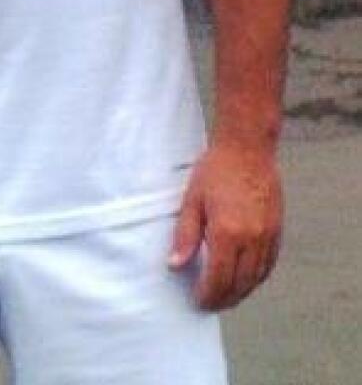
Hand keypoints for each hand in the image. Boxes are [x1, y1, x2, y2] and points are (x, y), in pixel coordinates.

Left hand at [168, 142, 282, 309]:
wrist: (248, 148)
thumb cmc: (216, 170)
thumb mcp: (192, 200)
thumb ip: (185, 236)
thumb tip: (175, 265)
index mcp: (227, 233)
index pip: (218, 279)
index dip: (207, 295)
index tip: (197, 301)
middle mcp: (251, 240)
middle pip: (239, 284)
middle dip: (223, 299)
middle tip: (209, 303)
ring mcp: (267, 236)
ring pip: (256, 278)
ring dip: (241, 292)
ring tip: (225, 296)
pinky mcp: (277, 230)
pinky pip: (268, 265)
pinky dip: (256, 278)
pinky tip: (245, 278)